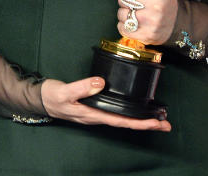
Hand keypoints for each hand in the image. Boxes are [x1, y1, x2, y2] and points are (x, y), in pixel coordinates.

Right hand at [40, 77, 170, 130]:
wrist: (41, 99)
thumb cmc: (53, 97)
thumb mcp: (65, 91)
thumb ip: (82, 86)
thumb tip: (102, 82)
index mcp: (93, 114)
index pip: (121, 121)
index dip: (140, 122)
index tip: (156, 123)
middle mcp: (98, 116)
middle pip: (127, 123)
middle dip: (147, 125)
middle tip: (166, 124)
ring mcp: (97, 113)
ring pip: (124, 119)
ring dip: (141, 120)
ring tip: (158, 119)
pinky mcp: (96, 107)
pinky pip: (117, 113)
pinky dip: (131, 113)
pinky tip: (137, 110)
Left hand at [116, 0, 178, 43]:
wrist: (176, 23)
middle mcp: (155, 4)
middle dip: (128, 0)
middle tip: (139, 1)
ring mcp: (151, 21)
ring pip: (121, 14)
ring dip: (126, 14)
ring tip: (139, 13)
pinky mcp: (145, 35)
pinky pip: (122, 28)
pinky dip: (125, 27)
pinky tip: (136, 23)